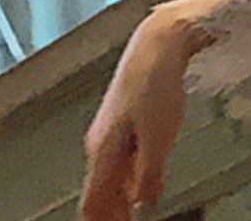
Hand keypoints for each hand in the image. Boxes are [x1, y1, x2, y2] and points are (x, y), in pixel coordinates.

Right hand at [80, 10, 194, 219]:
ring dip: (120, 198)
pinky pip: (121, 159)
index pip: (92, 200)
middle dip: (111, 213)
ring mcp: (110, 132)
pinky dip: (129, 178)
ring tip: (131, 214)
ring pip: (111, 176)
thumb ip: (150, 174)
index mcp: (103, 150)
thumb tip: (143, 206)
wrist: (157, 47)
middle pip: (100, 191)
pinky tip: (141, 184)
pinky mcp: (123, 122)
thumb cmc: (156, 86)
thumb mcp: (158, 138)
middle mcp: (100, 143)